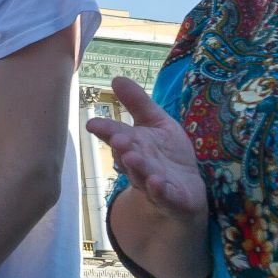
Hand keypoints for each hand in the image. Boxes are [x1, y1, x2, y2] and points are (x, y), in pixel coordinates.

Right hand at [87, 76, 206, 221]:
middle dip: (123, 148)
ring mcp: (153, 184)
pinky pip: (164, 196)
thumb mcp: (156, 123)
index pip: (117, 135)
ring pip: (143, 176)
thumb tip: (116, 78)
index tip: (92, 124)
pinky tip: (156, 182)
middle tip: (118, 139)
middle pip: (129, 155)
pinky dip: (159, 191)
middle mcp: (139, 165)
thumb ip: (137, 103)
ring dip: (138, 168)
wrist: (185, 192)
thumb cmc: (167, 155)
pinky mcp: (171, 199)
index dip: (106, 130)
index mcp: (133, 145)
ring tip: (133, 157)